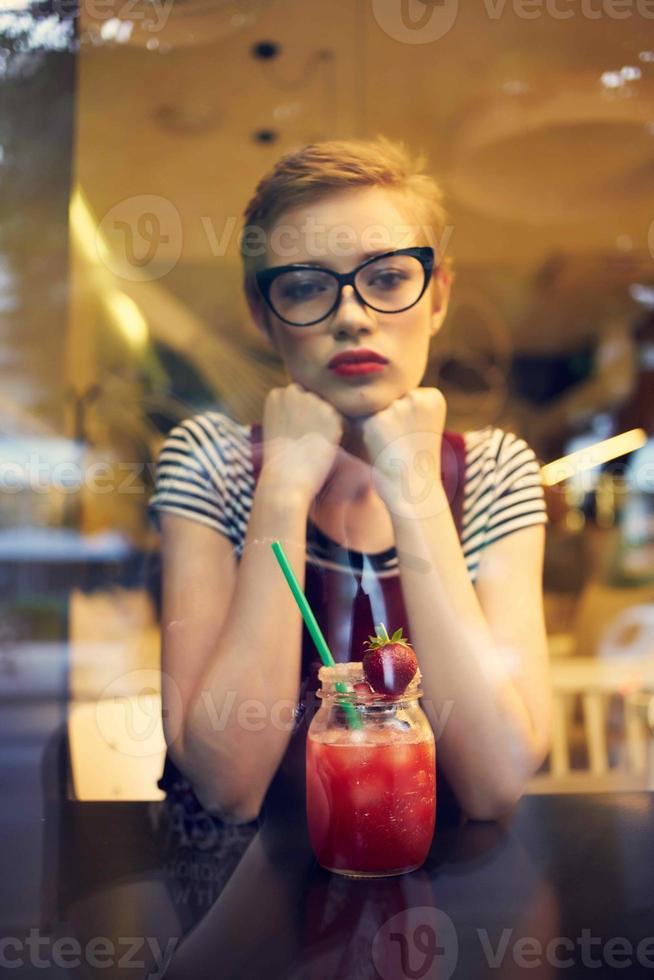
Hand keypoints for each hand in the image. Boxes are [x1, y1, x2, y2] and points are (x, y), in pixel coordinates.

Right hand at [261, 383, 343, 499]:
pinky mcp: (331, 415)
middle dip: (316, 419)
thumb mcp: (277, 427)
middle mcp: (294, 392)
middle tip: (305, 443)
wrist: (286, 480)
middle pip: (316, 402)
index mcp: (276, 394)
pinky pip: (344, 424)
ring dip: (328, 428)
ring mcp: (314, 402)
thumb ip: (291, 411)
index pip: (299, 399)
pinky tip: (323, 450)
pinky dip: (339, 438)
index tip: (292, 436)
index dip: (300, 419)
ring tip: (312, 447)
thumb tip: (314, 407)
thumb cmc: (280, 461)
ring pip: (330, 412)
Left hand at [358, 387, 446, 515]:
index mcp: (433, 397)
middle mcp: (417, 397)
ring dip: (373, 426)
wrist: (414, 491)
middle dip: (388, 421)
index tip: (415, 438)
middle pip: (386, 400)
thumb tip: (358, 391)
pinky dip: (362, 436)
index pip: (403, 396)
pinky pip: (357, 421)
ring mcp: (396, 408)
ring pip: (371, 409)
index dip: (402, 420)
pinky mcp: (375, 421)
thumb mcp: (419, 424)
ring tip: (391, 447)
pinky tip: (378, 449)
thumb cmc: (414, 461)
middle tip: (401, 445)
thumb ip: (403, 403)